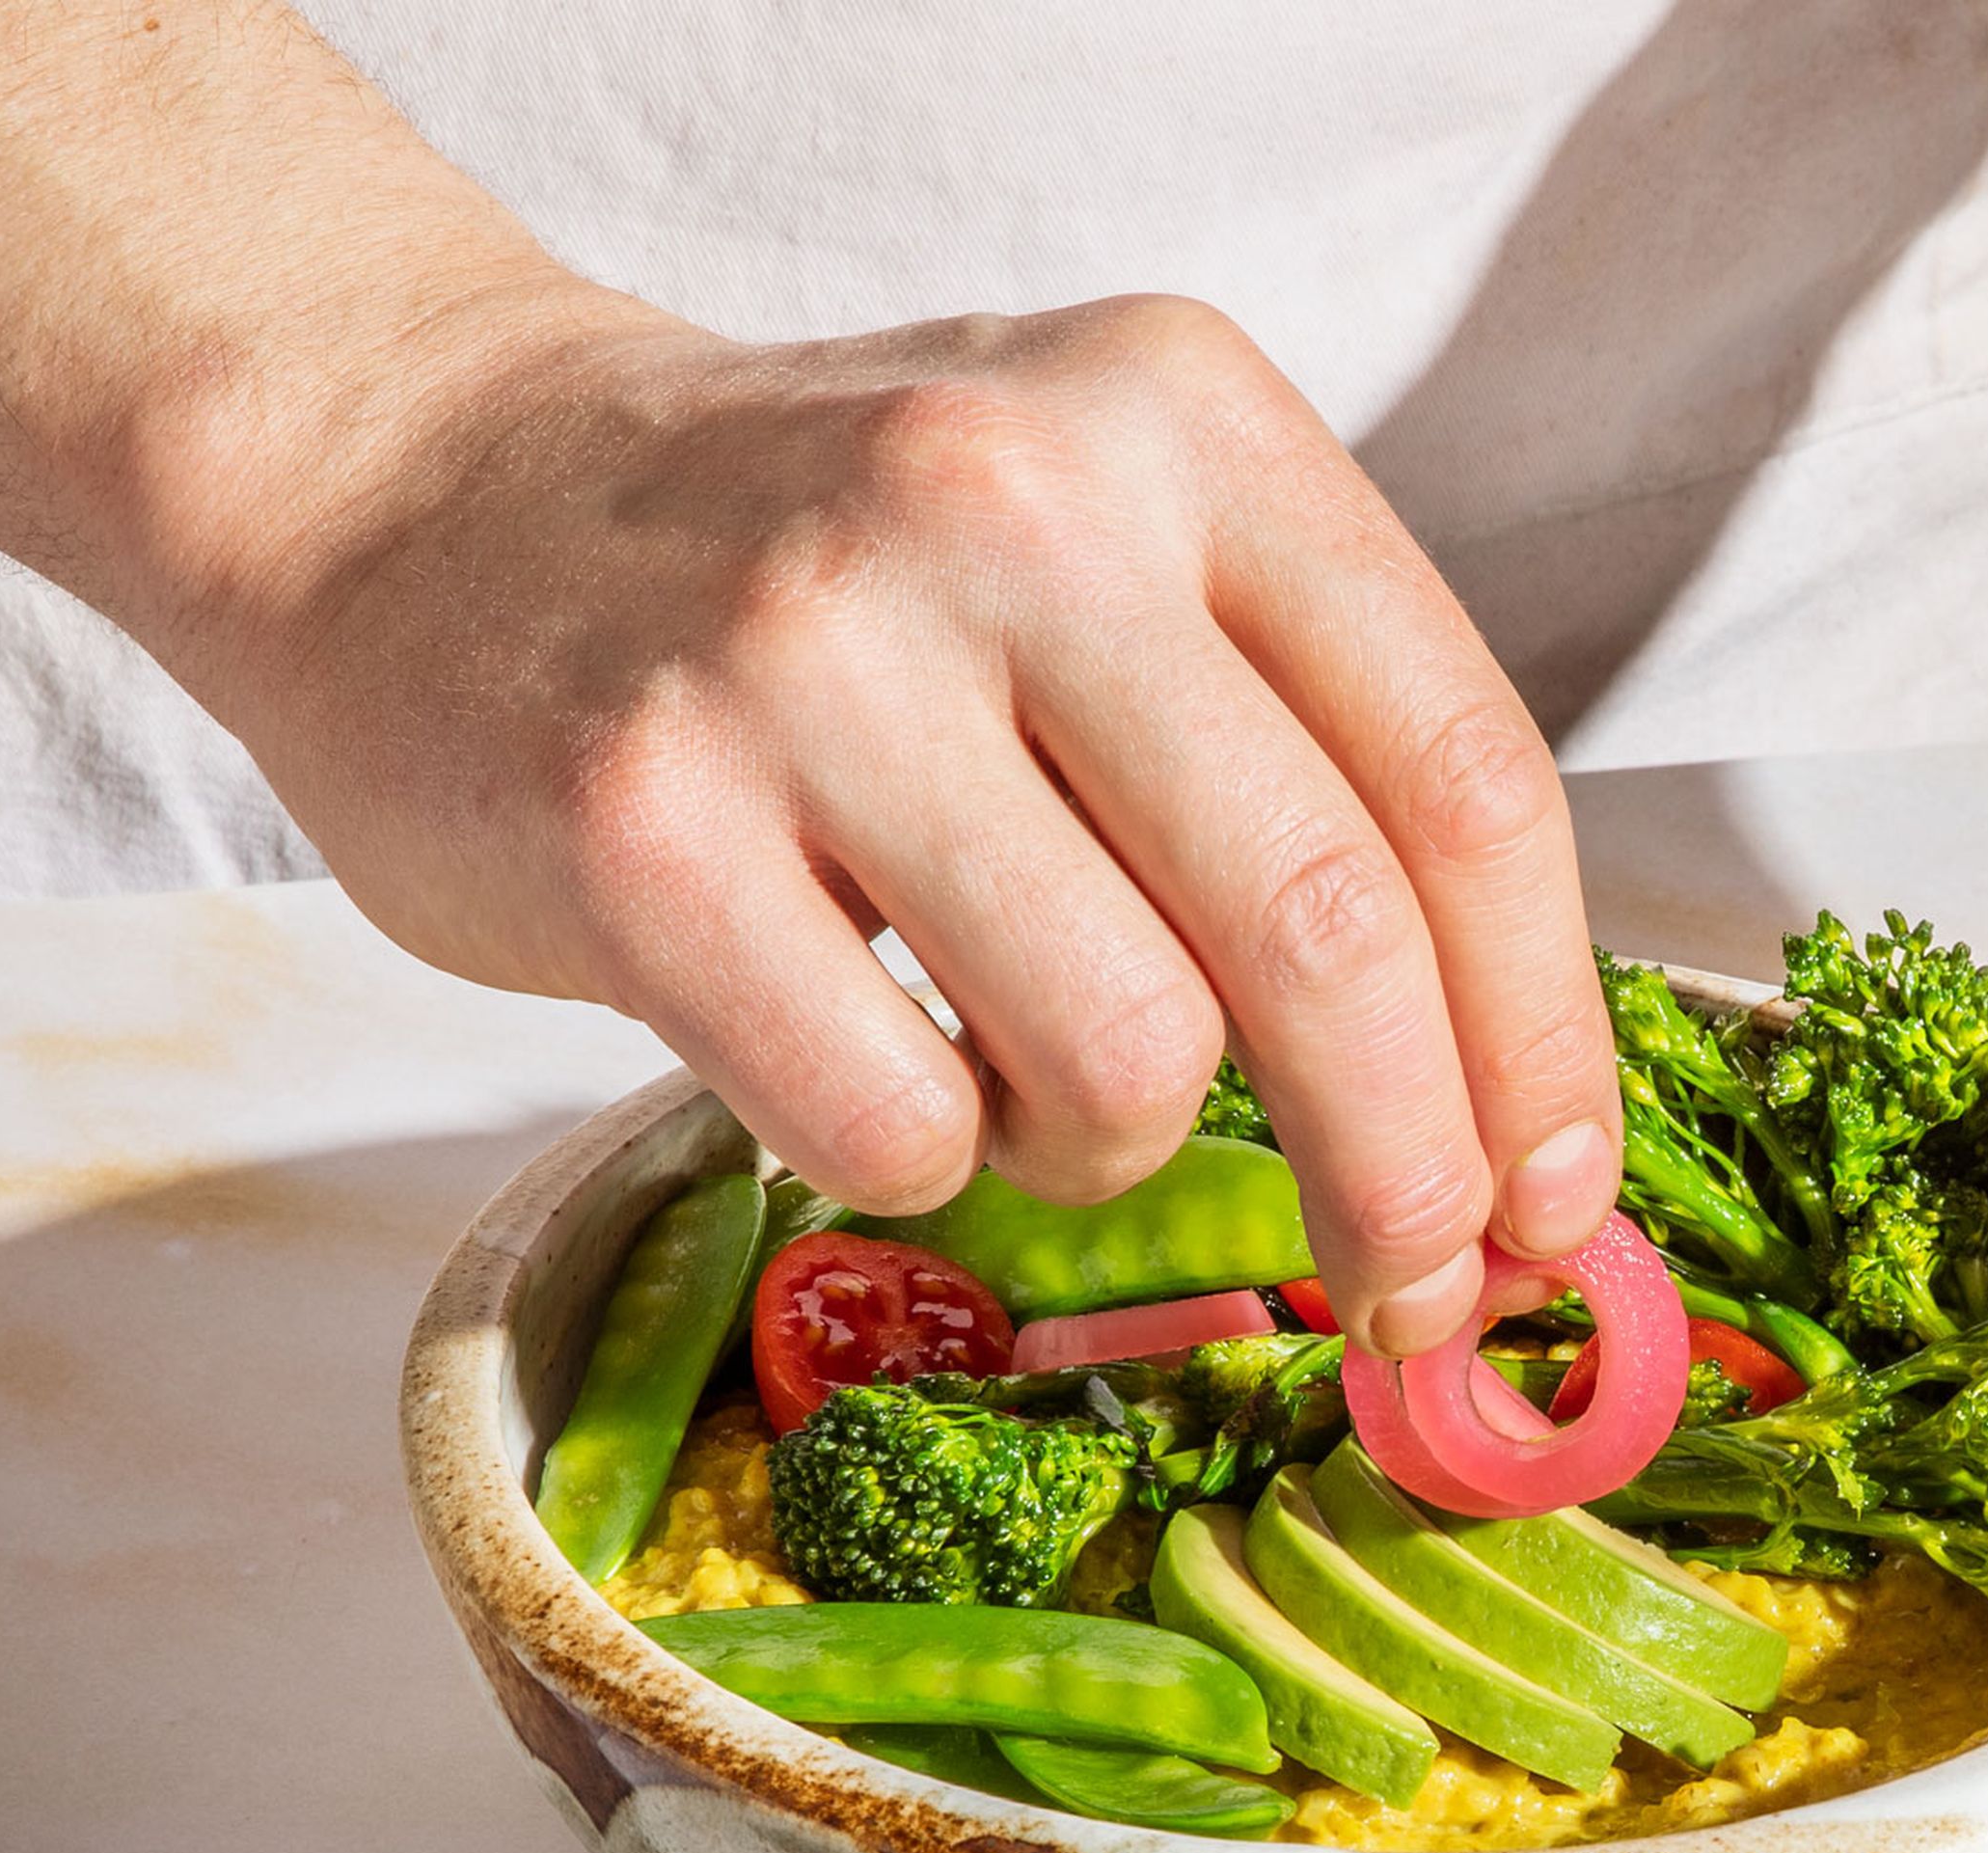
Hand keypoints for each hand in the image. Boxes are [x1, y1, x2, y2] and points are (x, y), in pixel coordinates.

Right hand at [177, 287, 1623, 1351]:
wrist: (426, 487)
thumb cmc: (826, 580)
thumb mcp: (1103, 549)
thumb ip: (1300, 757)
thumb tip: (1506, 1124)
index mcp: (1182, 421)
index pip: (1464, 775)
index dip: (1542, 1036)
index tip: (1561, 1203)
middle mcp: (1013, 502)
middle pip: (1328, 937)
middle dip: (1412, 1177)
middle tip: (1413, 1295)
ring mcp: (810, 654)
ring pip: (1123, 1055)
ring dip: (1110, 1149)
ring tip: (1023, 1080)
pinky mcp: (639, 825)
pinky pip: (894, 1131)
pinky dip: (918, 1162)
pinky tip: (864, 1061)